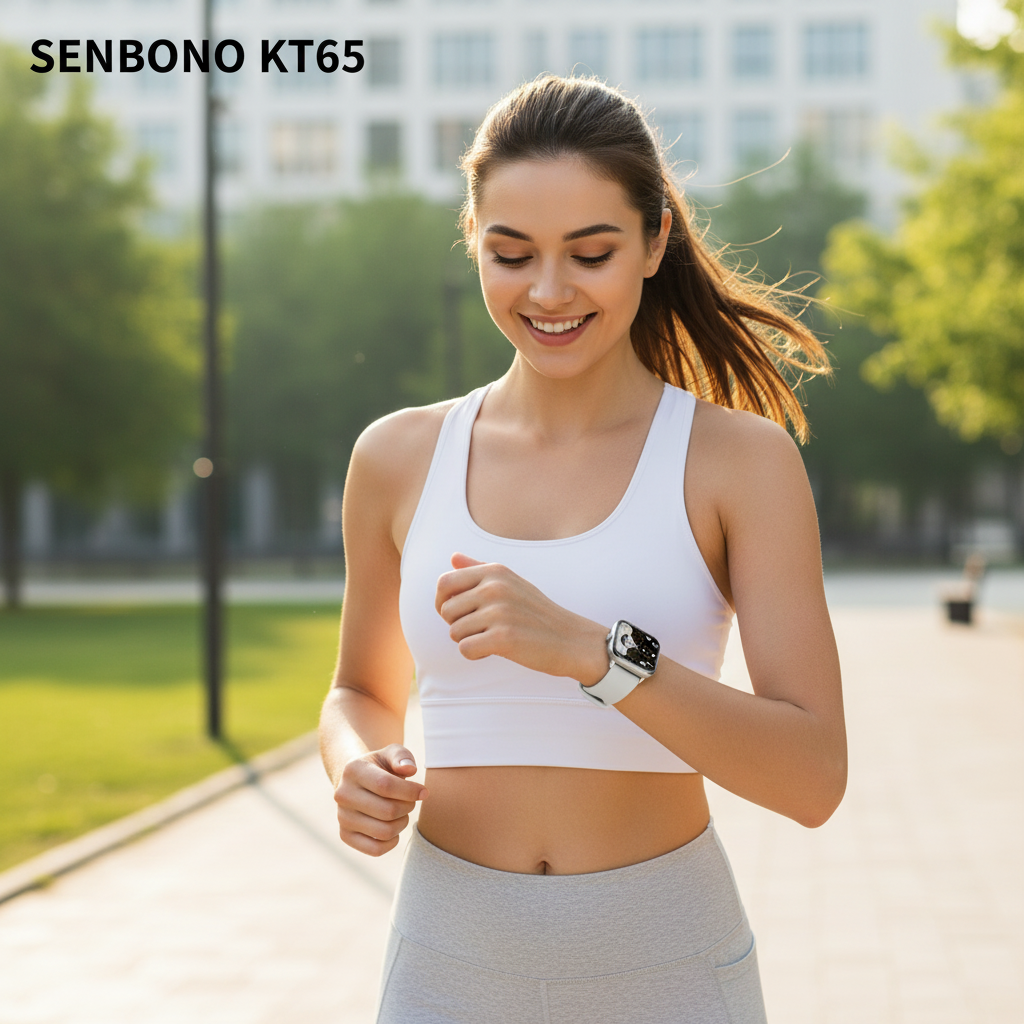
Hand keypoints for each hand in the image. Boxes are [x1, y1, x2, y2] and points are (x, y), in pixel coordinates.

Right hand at [334, 744, 426, 856]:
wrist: (357, 781)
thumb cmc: (380, 766)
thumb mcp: (391, 753)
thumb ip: (402, 757)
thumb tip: (409, 770)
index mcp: (353, 770)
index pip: (386, 786)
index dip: (410, 791)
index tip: (424, 792)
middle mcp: (342, 794)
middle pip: (387, 811)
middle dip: (408, 807)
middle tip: (411, 801)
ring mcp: (342, 817)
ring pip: (384, 832)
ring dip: (402, 823)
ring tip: (403, 812)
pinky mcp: (345, 835)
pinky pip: (375, 849)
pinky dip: (392, 842)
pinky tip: (394, 827)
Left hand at [435, 553, 607, 683]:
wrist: (571, 640)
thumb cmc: (536, 613)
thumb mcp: (511, 582)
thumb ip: (479, 569)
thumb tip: (453, 557)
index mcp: (495, 571)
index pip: (444, 582)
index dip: (443, 602)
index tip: (460, 613)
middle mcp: (495, 587)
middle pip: (446, 610)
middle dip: (457, 624)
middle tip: (482, 629)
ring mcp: (499, 612)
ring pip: (454, 632)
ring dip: (469, 641)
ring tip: (493, 638)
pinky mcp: (503, 637)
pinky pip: (465, 649)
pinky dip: (476, 655)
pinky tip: (495, 650)